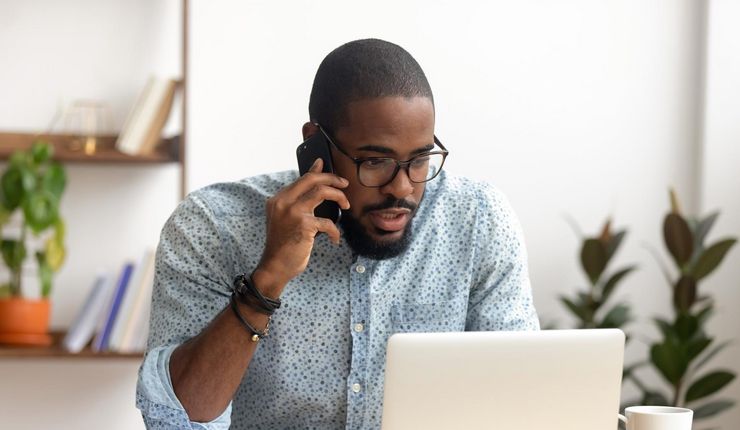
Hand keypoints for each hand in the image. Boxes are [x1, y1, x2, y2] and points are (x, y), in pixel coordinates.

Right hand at [254, 158, 349, 296]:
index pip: (302, 179)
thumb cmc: (284, 244)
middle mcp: (283, 202)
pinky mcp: (303, 225)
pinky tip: (334, 238)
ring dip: (339, 197)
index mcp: (278, 199)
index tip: (333, 174)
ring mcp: (292, 212)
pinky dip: (334, 231)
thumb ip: (299, 200)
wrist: (275, 266)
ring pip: (321, 192)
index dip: (320, 173)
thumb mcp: (287, 218)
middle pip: (311, 179)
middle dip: (332, 178)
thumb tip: (315, 173)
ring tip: (345, 205)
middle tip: (345, 184)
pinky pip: (328, 222)